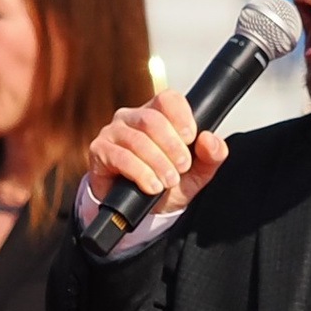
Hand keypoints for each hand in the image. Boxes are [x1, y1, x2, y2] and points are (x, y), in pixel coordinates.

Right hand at [84, 86, 228, 229]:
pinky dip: (140, 173)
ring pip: (137, 139)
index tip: (190, 138)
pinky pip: (120, 157)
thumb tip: (209, 139)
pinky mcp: (99, 151)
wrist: (141, 211)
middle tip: (182, 167)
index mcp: (157, 114)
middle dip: (172, 146)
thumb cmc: (166, 184)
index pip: (168, 99)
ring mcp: (113, 132)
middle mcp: (132, 118)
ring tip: (168, 181)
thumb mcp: (197, 172)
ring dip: (157, 162)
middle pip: (152, 120)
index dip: (181, 116)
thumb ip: (211, 155)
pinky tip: (151, 186)